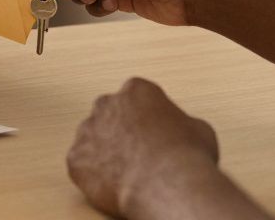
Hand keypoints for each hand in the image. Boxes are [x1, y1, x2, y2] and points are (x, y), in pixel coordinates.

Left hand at [68, 78, 219, 217]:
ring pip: (92, 138)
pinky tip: (112, 184)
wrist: (168, 184)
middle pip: (109, 113)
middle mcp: (107, 104)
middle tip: (137, 151)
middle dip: (120, 129)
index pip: (135, 96)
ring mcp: (88, 130)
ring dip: (104, 150)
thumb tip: (181, 131)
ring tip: (125, 171)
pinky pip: (81, 164)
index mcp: (137, 90)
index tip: (152, 131)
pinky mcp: (76, 158)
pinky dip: (92, 174)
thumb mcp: (199, 128)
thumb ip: (180, 122)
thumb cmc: (186, 156)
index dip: (145, 116)